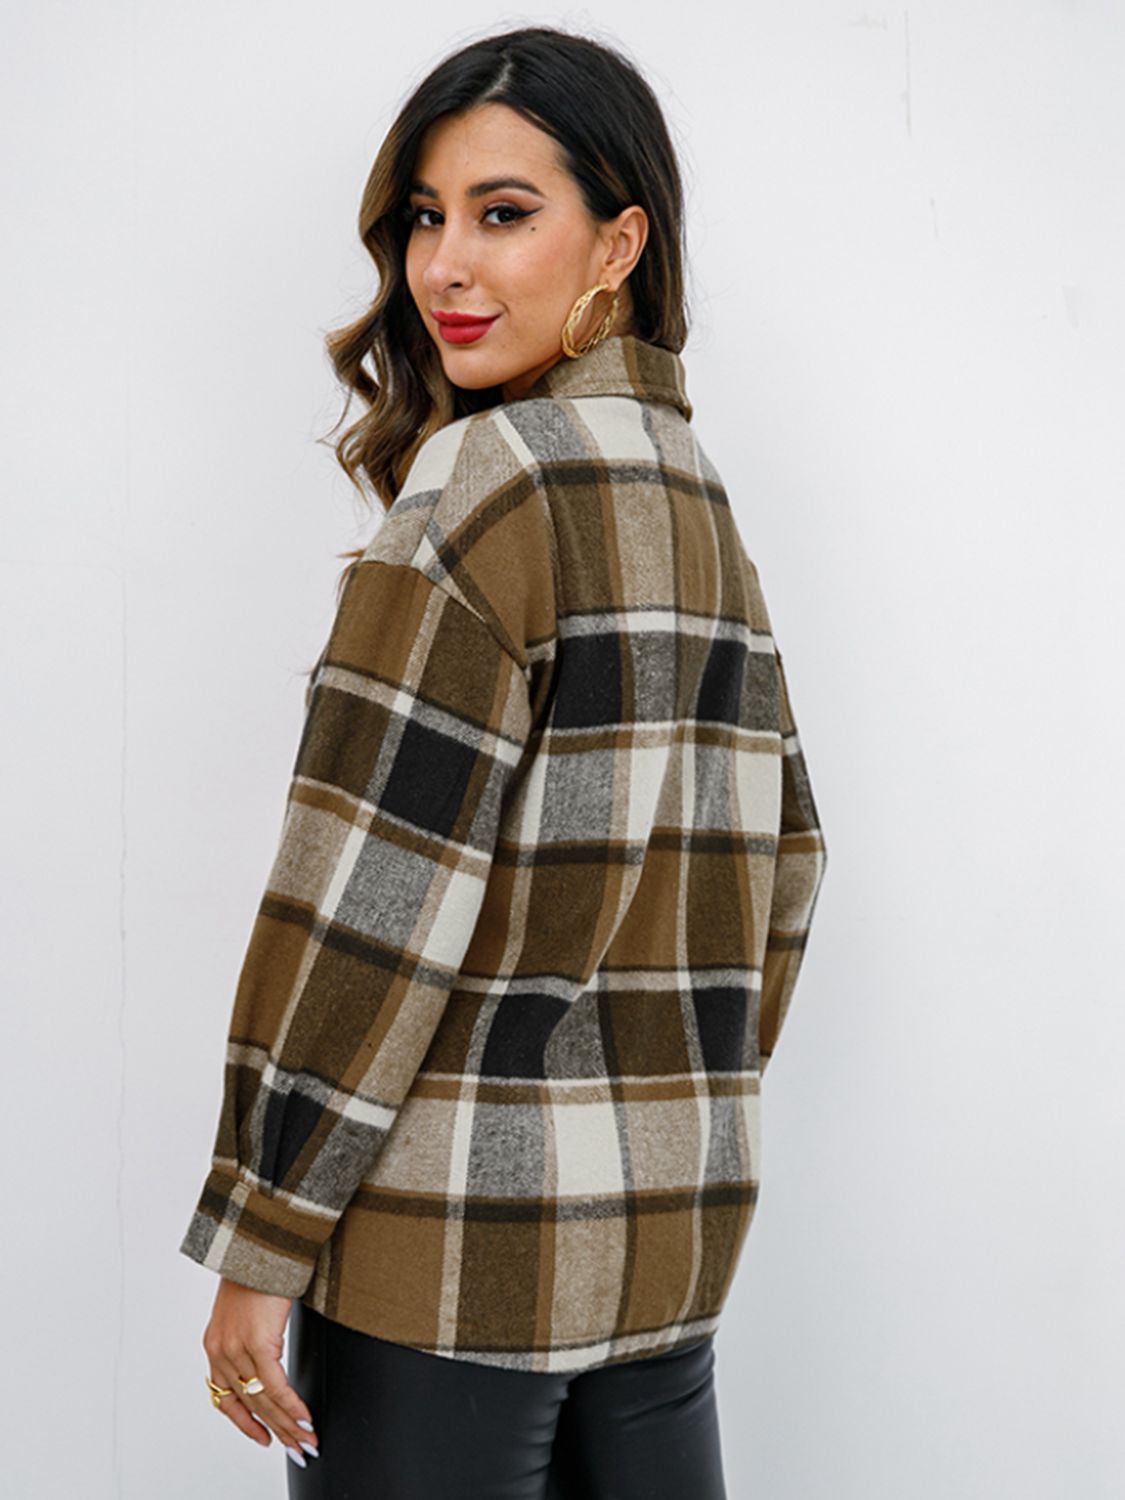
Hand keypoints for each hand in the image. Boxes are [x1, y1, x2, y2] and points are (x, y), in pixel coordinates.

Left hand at [201, 1277, 318, 1467]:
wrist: (260, 1240)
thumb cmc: (258, 1267)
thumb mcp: (247, 1308)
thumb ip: (252, 1334)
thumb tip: (271, 1352)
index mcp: (215, 1344)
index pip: (225, 1398)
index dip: (245, 1424)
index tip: (264, 1438)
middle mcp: (220, 1350)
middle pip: (248, 1405)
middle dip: (275, 1431)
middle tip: (297, 1448)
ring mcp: (237, 1348)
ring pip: (263, 1401)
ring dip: (288, 1425)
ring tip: (306, 1440)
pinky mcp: (258, 1342)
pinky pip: (275, 1387)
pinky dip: (292, 1406)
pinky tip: (305, 1418)